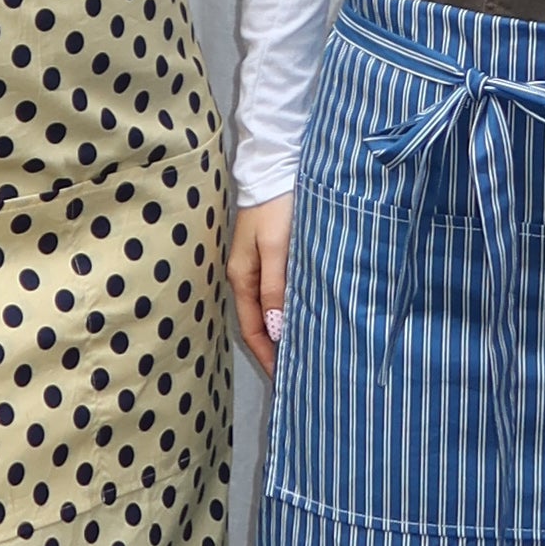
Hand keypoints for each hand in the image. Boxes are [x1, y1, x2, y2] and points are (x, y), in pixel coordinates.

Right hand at [227, 193, 293, 374]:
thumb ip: (275, 287)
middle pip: (257, 321)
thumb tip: (275, 328)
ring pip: (267, 308)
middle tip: (297, 369)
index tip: (284, 377)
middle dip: (274, 347)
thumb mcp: (277, 248)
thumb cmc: (276, 207)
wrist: (275, 168)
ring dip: (281, 329)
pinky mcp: (269, 255)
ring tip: (302, 348)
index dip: (267, 354)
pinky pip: (274, 292)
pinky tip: (301, 314)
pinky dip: (285, 309)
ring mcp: (256, 265)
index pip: (252, 328)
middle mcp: (246, 275)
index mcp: (242, 277)